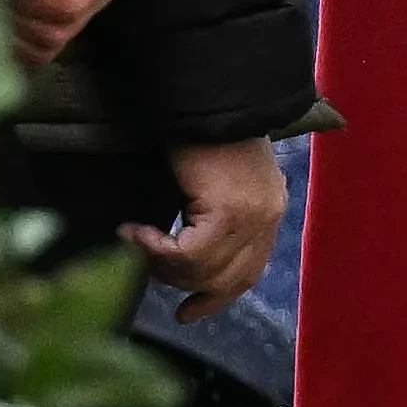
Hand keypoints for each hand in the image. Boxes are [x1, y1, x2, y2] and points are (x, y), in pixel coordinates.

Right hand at [122, 138, 288, 325]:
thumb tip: (186, 250)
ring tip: (137, 242)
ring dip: (164, 266)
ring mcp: (252, 218)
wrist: (207, 93)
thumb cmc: (202, 127)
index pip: (248, 273)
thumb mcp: (217, 178)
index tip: (188, 313)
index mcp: (270, 210)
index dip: (217, 297)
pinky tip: (136, 232)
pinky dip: (157, 251)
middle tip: (148, 267)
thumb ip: (215, 214)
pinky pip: (188, 255)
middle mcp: (268, 219)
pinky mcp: (229, 213)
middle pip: (226, 281)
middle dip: (183, 284)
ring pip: (204, 272)